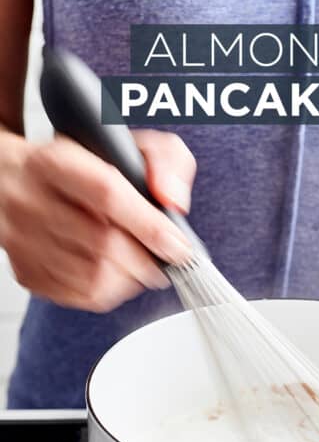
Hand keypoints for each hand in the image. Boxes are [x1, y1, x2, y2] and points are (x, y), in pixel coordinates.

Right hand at [0, 128, 195, 311]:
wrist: (15, 180)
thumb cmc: (77, 165)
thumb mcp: (126, 145)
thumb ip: (163, 160)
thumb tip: (172, 201)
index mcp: (54, 161)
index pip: (108, 195)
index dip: (150, 226)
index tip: (178, 247)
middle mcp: (30, 200)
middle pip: (103, 244)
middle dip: (146, 260)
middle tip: (166, 262)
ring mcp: (22, 241)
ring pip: (92, 277)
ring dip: (130, 280)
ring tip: (144, 269)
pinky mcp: (25, 271)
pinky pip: (77, 296)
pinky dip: (109, 293)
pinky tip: (118, 278)